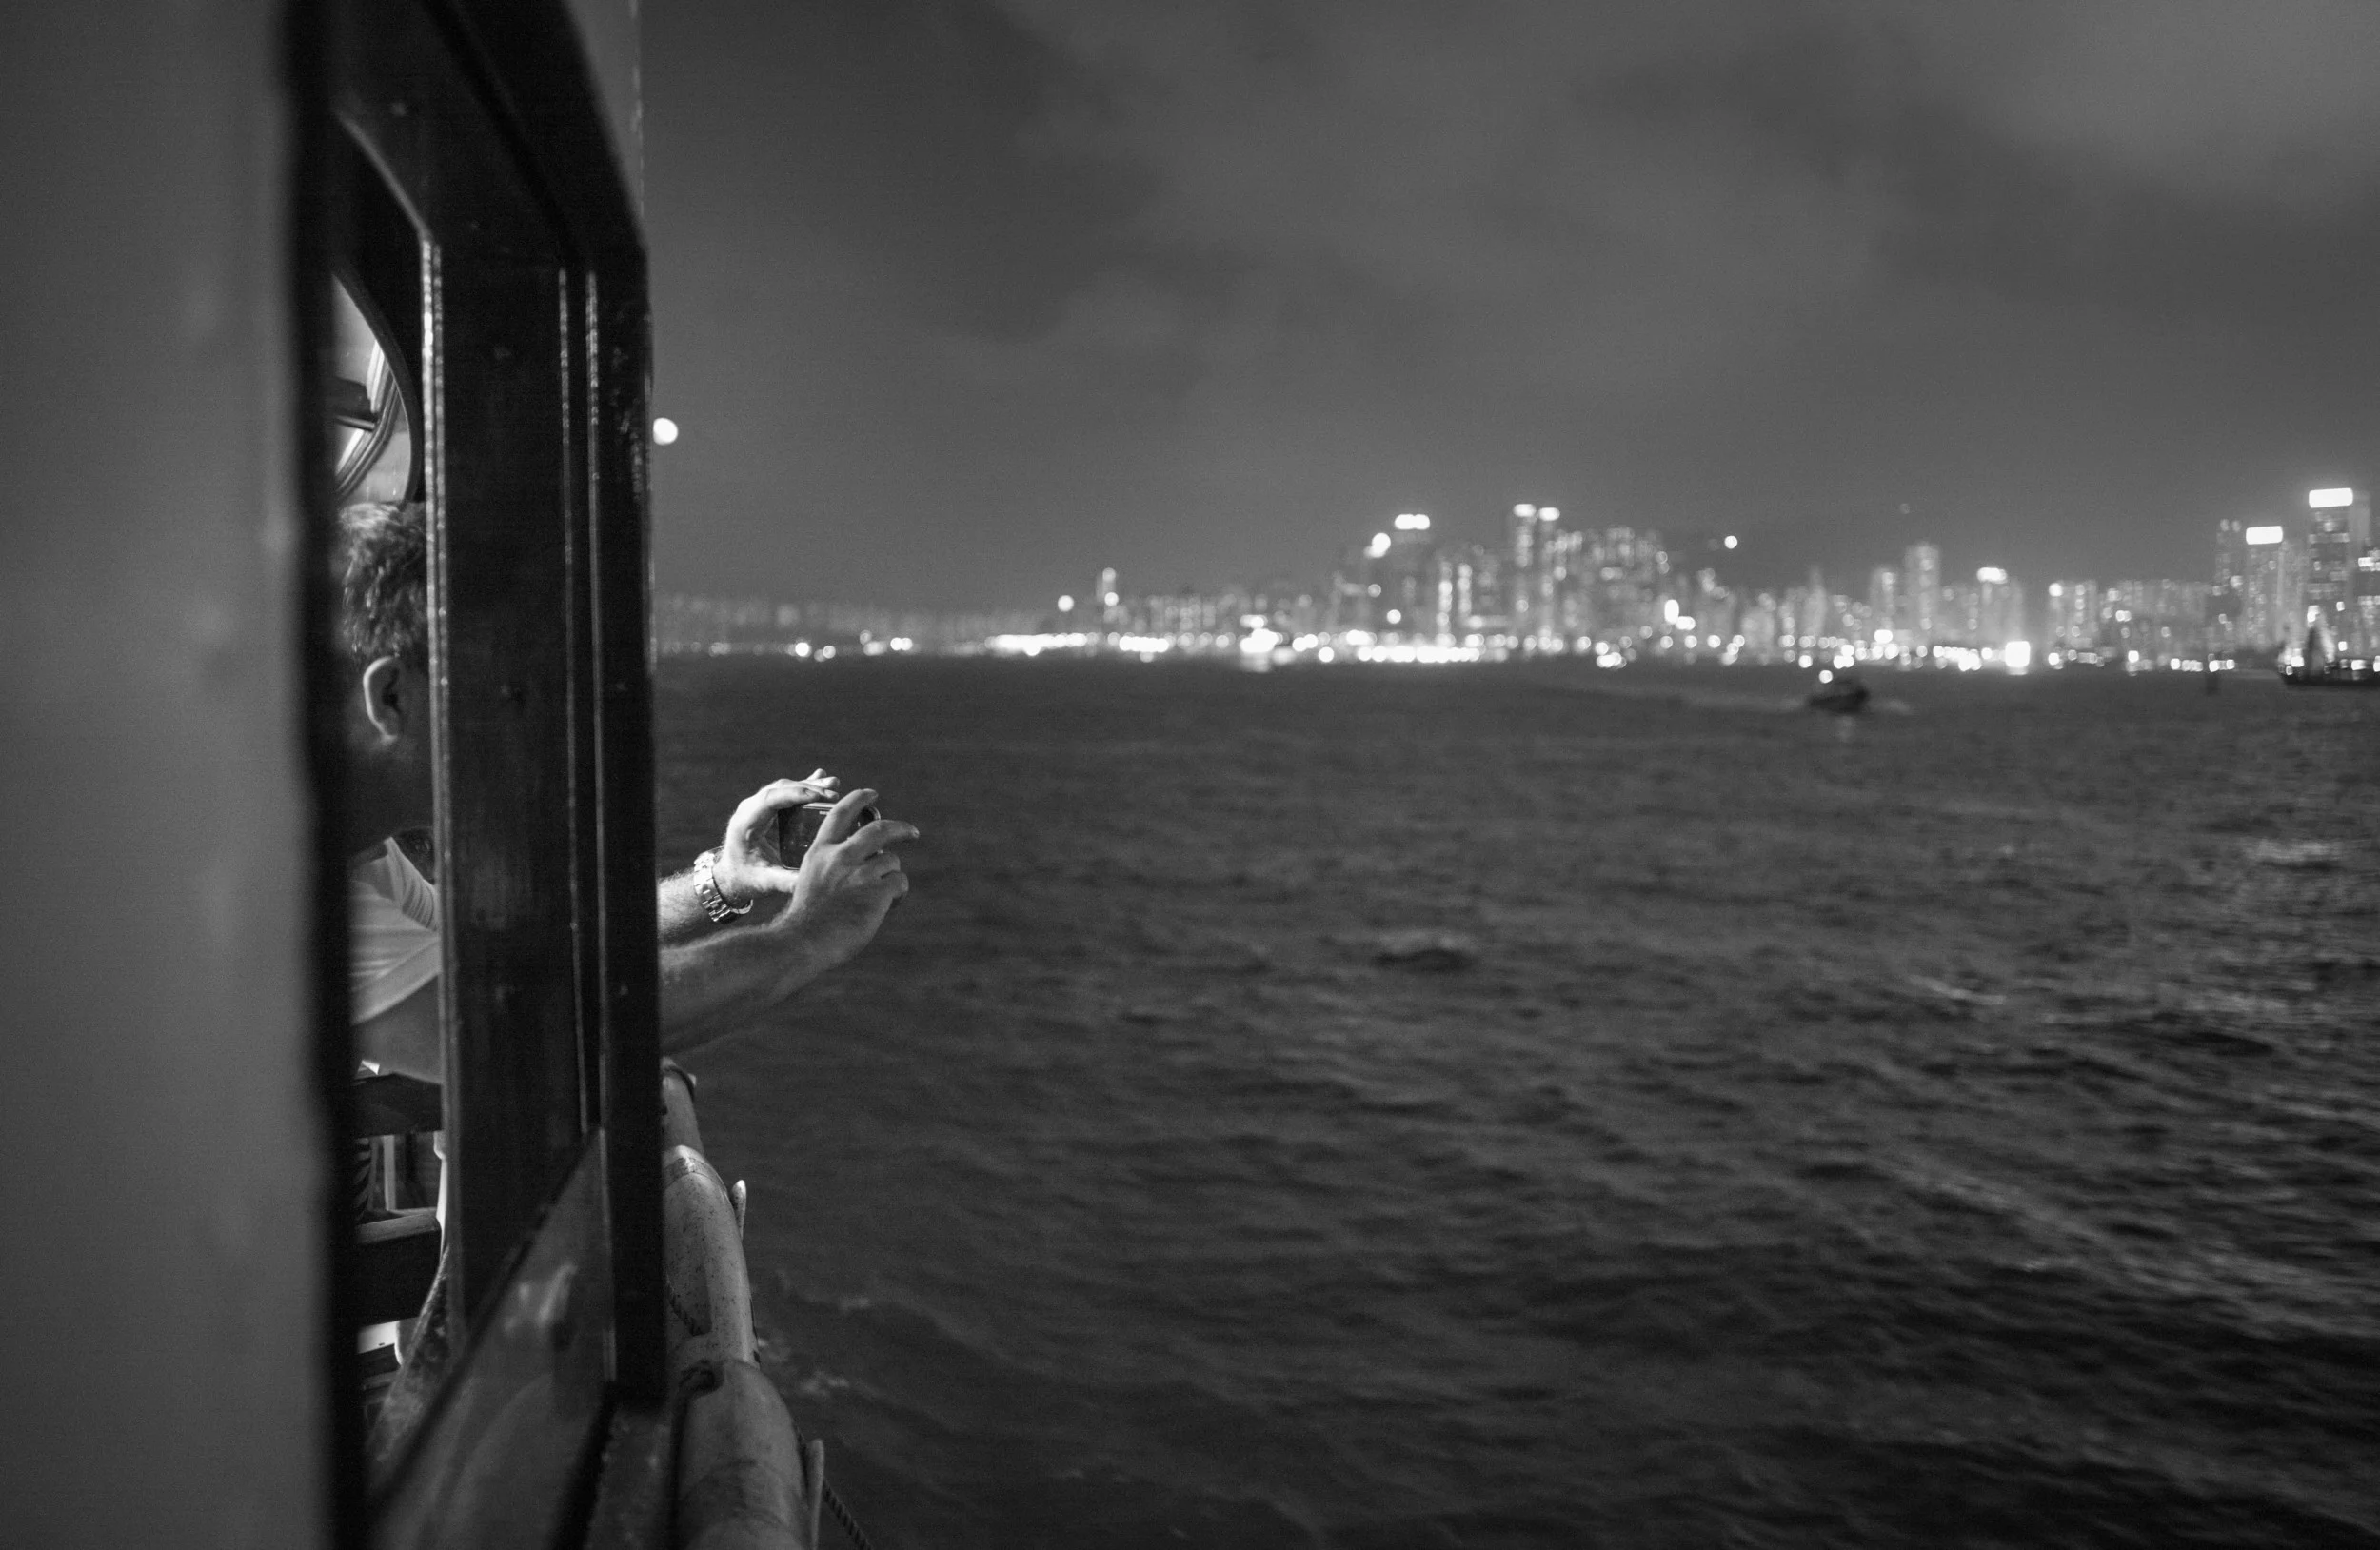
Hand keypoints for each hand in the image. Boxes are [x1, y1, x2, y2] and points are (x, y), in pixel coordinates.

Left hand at [712, 770, 839, 904]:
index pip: (769, 799)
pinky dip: (805, 786)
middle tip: (834, 794)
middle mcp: (750, 809)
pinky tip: (822, 777)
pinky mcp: (769, 808)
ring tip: (834, 784)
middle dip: (808, 789)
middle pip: (780, 789)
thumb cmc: (747, 879)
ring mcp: (759, 806)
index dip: (794, 794)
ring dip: (810, 785)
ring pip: (785, 787)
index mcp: (745, 823)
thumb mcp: (764, 882)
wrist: (732, 875)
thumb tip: (811, 882)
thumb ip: (784, 881)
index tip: (818, 796)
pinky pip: (788, 792)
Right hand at [768, 786, 917, 972]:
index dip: (858, 799)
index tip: (872, 794)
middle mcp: (840, 857)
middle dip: (900, 828)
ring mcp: (860, 873)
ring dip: (891, 876)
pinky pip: (900, 882)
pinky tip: (889, 906)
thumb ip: (833, 866)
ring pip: (891, 861)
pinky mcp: (877, 891)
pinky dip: (899, 894)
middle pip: (879, 830)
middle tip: (912, 833)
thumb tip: (867, 859)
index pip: (840, 813)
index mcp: (820, 851)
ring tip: (882, 896)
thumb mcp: (811, 880)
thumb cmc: (807, 919)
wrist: (804, 942)